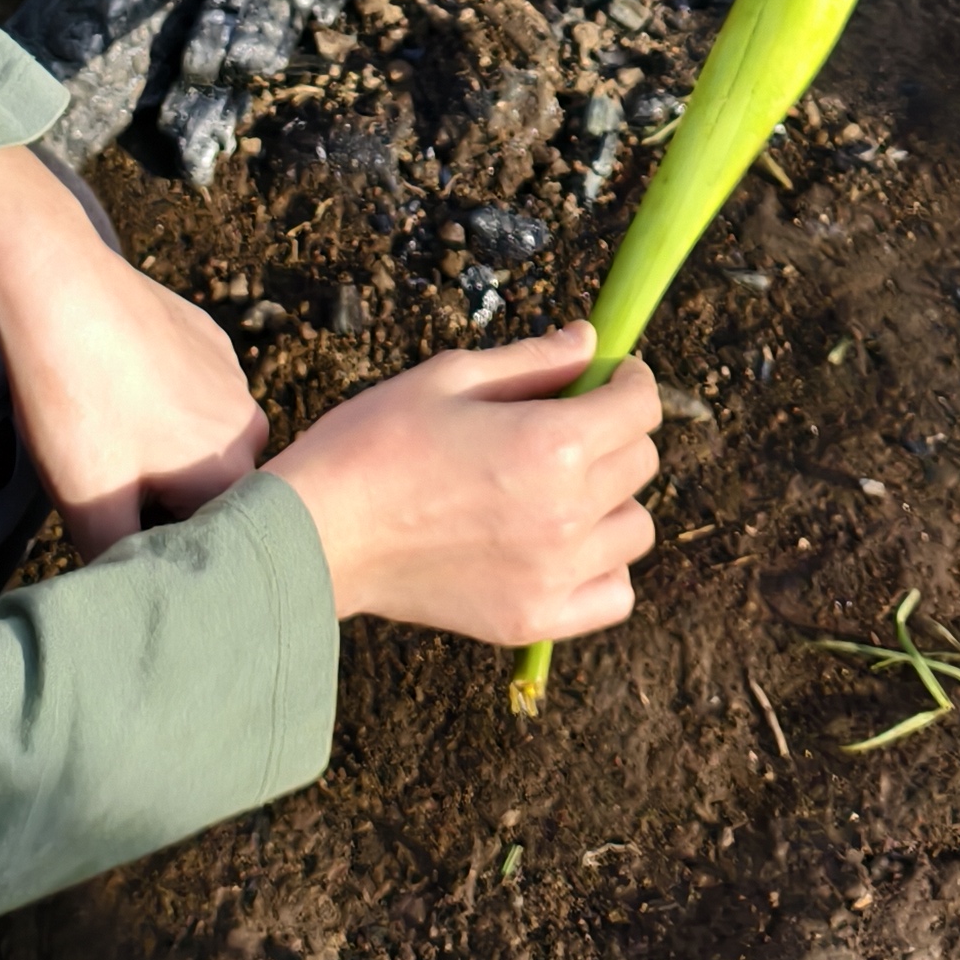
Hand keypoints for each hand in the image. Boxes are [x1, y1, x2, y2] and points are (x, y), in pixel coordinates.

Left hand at [0, 147, 264, 555]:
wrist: (59, 287)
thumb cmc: (76, 402)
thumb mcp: (89, 504)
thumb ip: (120, 569)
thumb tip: (135, 608)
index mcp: (233, 477)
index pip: (213, 543)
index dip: (168, 552)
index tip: (125, 544)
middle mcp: (251, 427)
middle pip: (209, 492)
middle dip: (163, 500)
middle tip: (103, 488)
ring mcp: (231, 375)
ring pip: (199, 438)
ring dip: (161, 448)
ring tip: (101, 433)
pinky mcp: (206, 335)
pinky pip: (190, 388)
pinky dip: (158, 397)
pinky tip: (111, 385)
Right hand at [266, 322, 659, 645]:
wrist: (318, 533)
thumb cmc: (375, 442)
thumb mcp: (449, 377)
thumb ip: (532, 360)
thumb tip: (590, 341)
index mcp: (550, 444)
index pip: (640, 406)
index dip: (628, 381)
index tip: (608, 378)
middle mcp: (567, 512)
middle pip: (641, 462)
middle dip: (615, 432)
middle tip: (566, 426)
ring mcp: (554, 573)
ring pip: (635, 529)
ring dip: (610, 501)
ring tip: (558, 490)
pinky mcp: (533, 618)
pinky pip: (613, 595)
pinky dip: (601, 569)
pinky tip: (560, 547)